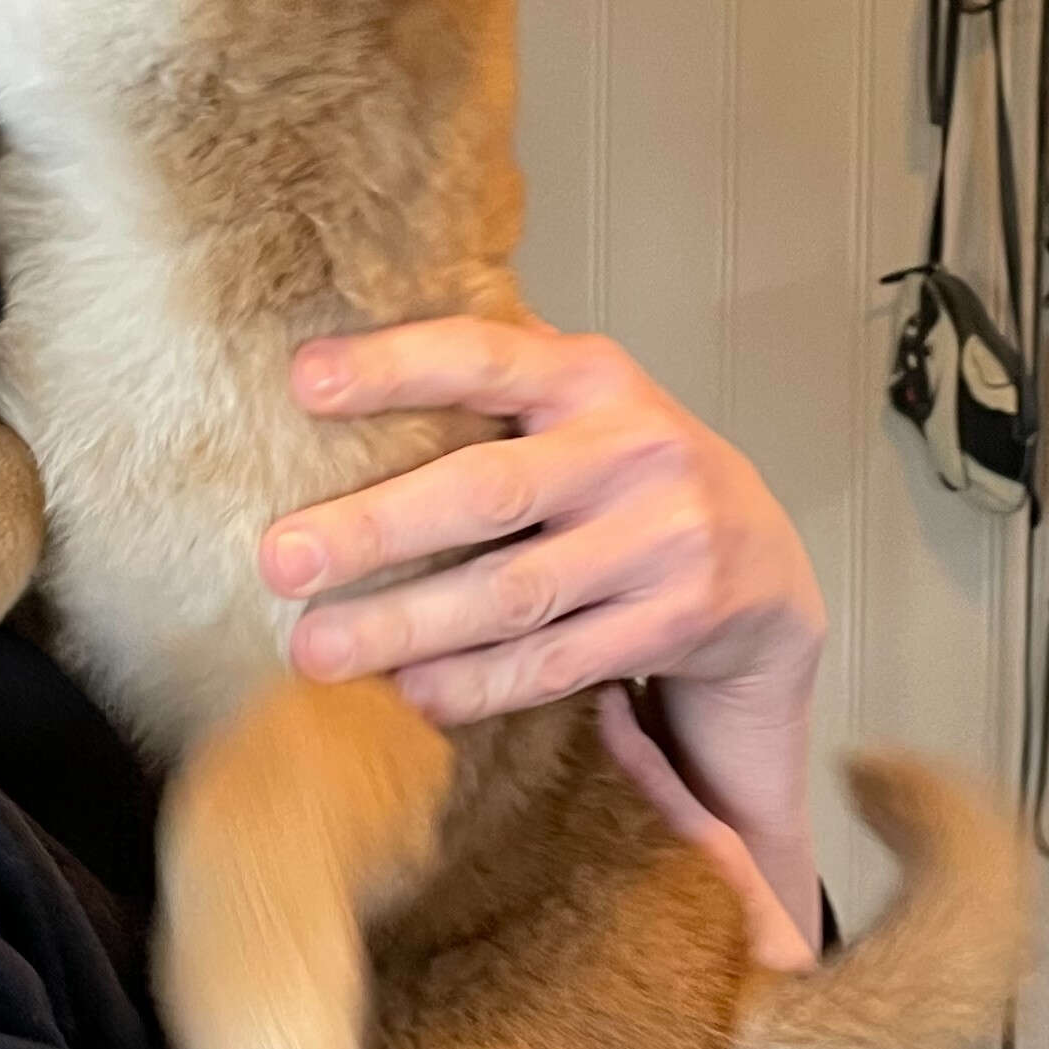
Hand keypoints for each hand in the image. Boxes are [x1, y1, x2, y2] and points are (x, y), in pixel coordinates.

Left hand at [261, 320, 827, 953]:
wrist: (768, 565)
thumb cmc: (628, 472)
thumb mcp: (582, 403)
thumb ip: (495, 379)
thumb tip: (331, 361)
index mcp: (593, 377)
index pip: (484, 356)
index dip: (394, 365)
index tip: (301, 382)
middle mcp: (633, 450)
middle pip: (487, 491)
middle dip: (376, 528)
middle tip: (280, 560)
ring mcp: (661, 541)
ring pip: (513, 594)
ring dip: (407, 627)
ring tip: (316, 651)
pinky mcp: (673, 622)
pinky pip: (553, 662)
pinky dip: (475, 684)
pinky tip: (410, 691)